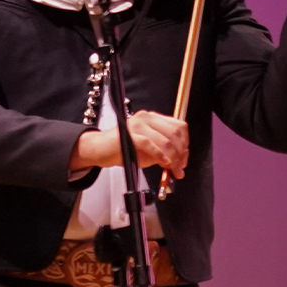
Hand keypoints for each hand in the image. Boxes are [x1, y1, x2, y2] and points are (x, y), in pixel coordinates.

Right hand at [73, 110, 187, 177]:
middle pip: (175, 134)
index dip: (185, 143)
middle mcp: (147, 118)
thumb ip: (166, 152)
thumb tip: (182, 161)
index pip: (179, 127)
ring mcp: (137, 125)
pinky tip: (164, 162)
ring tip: (172, 169)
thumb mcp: (151, 150)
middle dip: (181, 153)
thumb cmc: (125, 149)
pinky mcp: (129, 134)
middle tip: (180, 167)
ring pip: (165, 140)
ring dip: (173, 158)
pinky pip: (150, 143)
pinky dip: (160, 155)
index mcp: (154, 119)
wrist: (100, 150)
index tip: (184, 159)